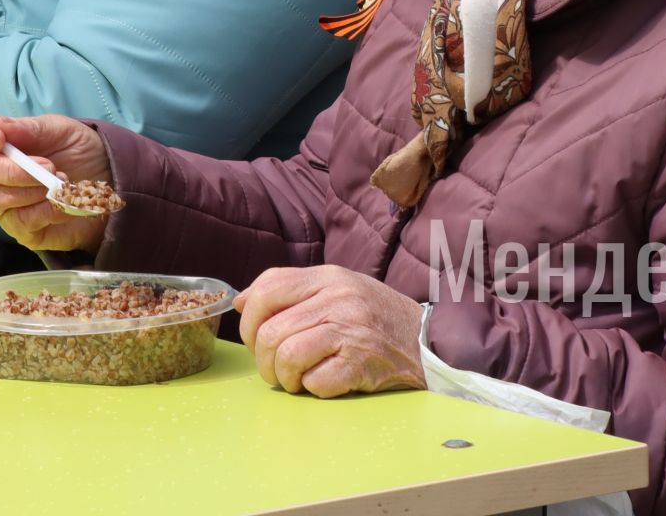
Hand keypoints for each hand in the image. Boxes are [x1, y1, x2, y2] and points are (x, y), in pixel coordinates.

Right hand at [0, 113, 109, 254]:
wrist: (109, 181)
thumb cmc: (78, 151)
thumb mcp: (59, 129)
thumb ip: (27, 128)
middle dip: (13, 170)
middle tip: (49, 166)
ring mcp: (4, 204)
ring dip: (28, 190)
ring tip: (60, 182)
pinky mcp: (21, 229)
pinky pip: (19, 221)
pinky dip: (44, 209)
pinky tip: (63, 202)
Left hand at [237, 266, 425, 397]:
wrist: (425, 339)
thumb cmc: (373, 315)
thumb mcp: (336, 287)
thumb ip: (289, 289)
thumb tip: (240, 302)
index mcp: (328, 277)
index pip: (267, 289)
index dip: (249, 320)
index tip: (254, 338)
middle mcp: (338, 299)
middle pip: (271, 331)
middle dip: (263, 359)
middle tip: (274, 368)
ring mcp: (351, 332)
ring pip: (287, 356)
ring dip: (283, 377)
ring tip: (296, 378)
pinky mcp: (361, 365)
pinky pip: (315, 382)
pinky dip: (312, 388)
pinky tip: (324, 381)